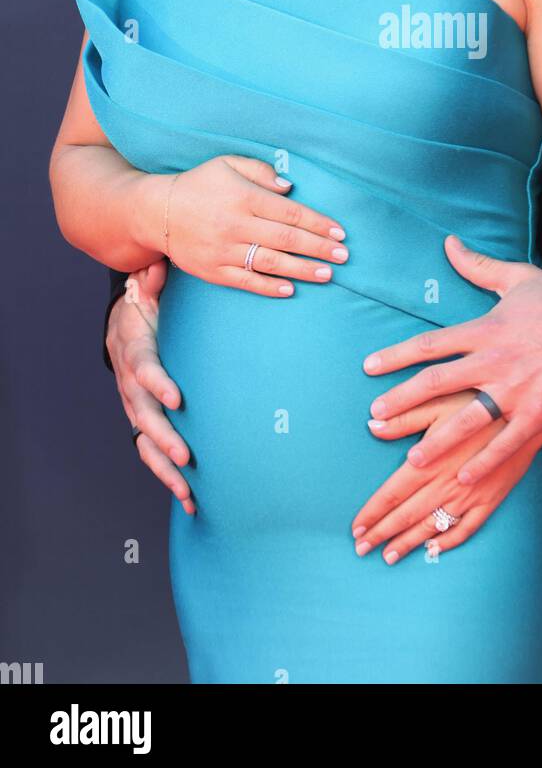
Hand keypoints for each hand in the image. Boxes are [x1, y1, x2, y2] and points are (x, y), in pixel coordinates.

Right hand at [107, 260, 195, 514]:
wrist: (125, 327)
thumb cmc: (144, 308)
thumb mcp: (146, 290)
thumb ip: (152, 282)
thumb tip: (156, 267)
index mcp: (133, 350)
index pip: (142, 369)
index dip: (156, 383)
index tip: (176, 397)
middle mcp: (130, 384)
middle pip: (142, 415)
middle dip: (163, 437)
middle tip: (184, 455)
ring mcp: (135, 407)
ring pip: (145, 442)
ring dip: (165, 467)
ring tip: (187, 489)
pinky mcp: (144, 423)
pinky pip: (151, 453)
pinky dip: (167, 477)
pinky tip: (191, 500)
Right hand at [139, 156, 348, 296]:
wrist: (155, 212)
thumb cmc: (199, 184)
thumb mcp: (227, 164)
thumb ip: (261, 172)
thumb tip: (290, 188)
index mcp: (243, 197)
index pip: (290, 213)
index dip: (318, 223)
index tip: (340, 232)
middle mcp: (236, 224)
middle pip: (286, 239)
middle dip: (319, 248)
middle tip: (344, 256)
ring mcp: (224, 250)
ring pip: (270, 262)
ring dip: (302, 270)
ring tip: (328, 274)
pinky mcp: (212, 270)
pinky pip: (245, 281)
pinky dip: (268, 286)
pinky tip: (290, 289)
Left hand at [350, 390, 541, 562]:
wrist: (526, 413)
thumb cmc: (479, 401)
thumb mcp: (438, 402)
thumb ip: (405, 417)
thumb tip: (373, 425)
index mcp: (428, 460)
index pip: (391, 494)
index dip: (371, 513)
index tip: (355, 528)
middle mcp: (445, 484)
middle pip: (406, 516)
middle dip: (381, 534)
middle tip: (361, 548)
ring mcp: (469, 497)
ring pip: (432, 527)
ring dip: (407, 543)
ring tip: (388, 556)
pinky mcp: (490, 501)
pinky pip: (465, 530)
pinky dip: (446, 542)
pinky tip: (433, 550)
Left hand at [362, 233, 541, 484]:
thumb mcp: (519, 278)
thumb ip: (479, 266)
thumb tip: (449, 244)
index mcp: (487, 329)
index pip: (431, 343)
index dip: (396, 355)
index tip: (369, 367)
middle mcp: (496, 361)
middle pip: (439, 382)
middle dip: (403, 400)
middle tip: (375, 417)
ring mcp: (518, 391)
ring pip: (467, 419)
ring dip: (437, 440)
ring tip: (411, 459)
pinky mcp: (540, 414)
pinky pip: (507, 442)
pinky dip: (485, 459)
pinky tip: (465, 475)